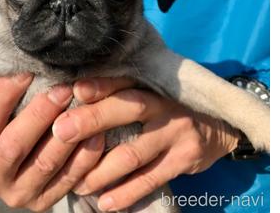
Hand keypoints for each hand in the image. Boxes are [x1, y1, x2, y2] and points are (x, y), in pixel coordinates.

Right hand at [0, 39, 104, 211]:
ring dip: (65, 133)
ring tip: (83, 106)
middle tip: (62, 88)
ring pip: (44, 163)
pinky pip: (68, 180)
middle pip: (14, 144)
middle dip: (39, 114)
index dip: (5, 94)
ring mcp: (18, 194)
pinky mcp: (43, 203)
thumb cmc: (8, 132)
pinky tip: (96, 134)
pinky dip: (84, 158)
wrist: (20, 176)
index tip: (26, 70)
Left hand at [52, 78, 240, 211]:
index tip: (73, 91)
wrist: (218, 126)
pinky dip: (126, 194)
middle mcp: (163, 105)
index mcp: (150, 85)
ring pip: (133, 152)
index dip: (98, 86)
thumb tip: (72, 98)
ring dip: (101, 171)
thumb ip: (117, 94)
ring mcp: (176, 132)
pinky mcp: (184, 159)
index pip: (122, 80)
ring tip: (77, 184)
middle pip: (127, 108)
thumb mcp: (149, 93)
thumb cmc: (166, 109)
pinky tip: (105, 203)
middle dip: (91, 120)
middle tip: (61, 133)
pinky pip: (150, 179)